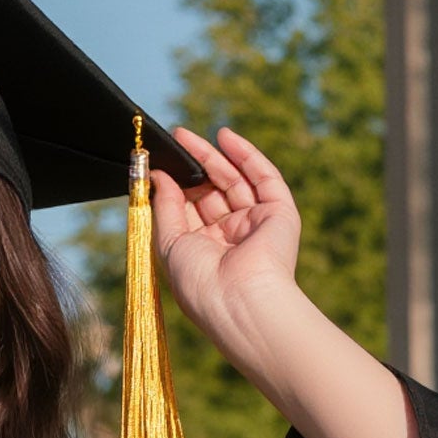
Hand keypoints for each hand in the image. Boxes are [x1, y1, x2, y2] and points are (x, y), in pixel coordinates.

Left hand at [150, 123, 304, 360]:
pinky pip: (264, 177)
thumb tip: (158, 176)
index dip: (176, 187)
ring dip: (214, 156)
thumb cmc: (199, 282)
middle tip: (175, 140)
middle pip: (212, 192)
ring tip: (187, 136)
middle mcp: (231, 238)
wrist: (239, 300)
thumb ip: (164, 207)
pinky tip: (224, 136)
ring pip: (235, 181)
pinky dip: (245, 155)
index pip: (190, 211)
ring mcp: (256, 224)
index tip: (159, 164)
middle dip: (194, 166)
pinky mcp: (279, 213)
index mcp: (205, 252)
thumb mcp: (169, 243)